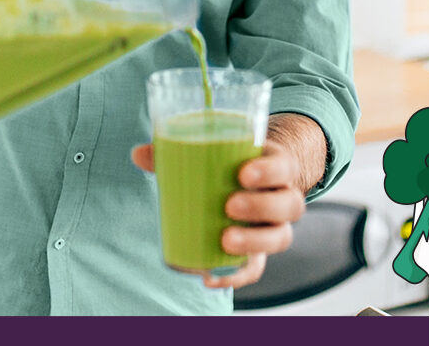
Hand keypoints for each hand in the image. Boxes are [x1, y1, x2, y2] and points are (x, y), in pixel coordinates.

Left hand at [132, 113, 326, 288]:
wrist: (250, 187)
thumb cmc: (229, 166)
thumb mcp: (213, 153)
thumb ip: (177, 151)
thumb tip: (139, 153)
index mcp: (277, 167)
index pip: (285, 166)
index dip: (271, 171)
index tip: (242, 173)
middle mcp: (283, 197)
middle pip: (290, 205)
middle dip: (262, 206)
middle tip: (229, 205)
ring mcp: (275, 227)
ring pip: (280, 238)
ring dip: (254, 241)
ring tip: (225, 239)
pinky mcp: (260, 253)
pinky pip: (256, 269)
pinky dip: (235, 276)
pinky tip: (210, 277)